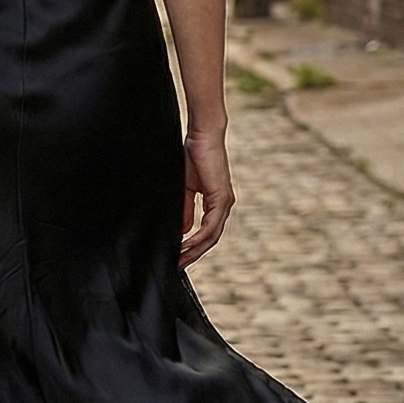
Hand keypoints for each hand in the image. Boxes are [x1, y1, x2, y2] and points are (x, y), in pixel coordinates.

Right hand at [179, 129, 233, 269]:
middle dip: (194, 254)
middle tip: (178, 265)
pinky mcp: (221, 198)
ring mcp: (225, 203)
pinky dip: (198, 237)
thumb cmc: (194, 156)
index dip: (194, 246)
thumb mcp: (186, 188)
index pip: (207, 232)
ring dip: (195, 250)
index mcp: (216, 202)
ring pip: (212, 236)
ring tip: (180, 260)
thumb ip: (186, 208)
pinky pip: (210, 225)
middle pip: (211, 239)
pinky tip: (186, 245)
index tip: (178, 256)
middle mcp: (223, 205)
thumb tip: (184, 230)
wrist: (202, 137)